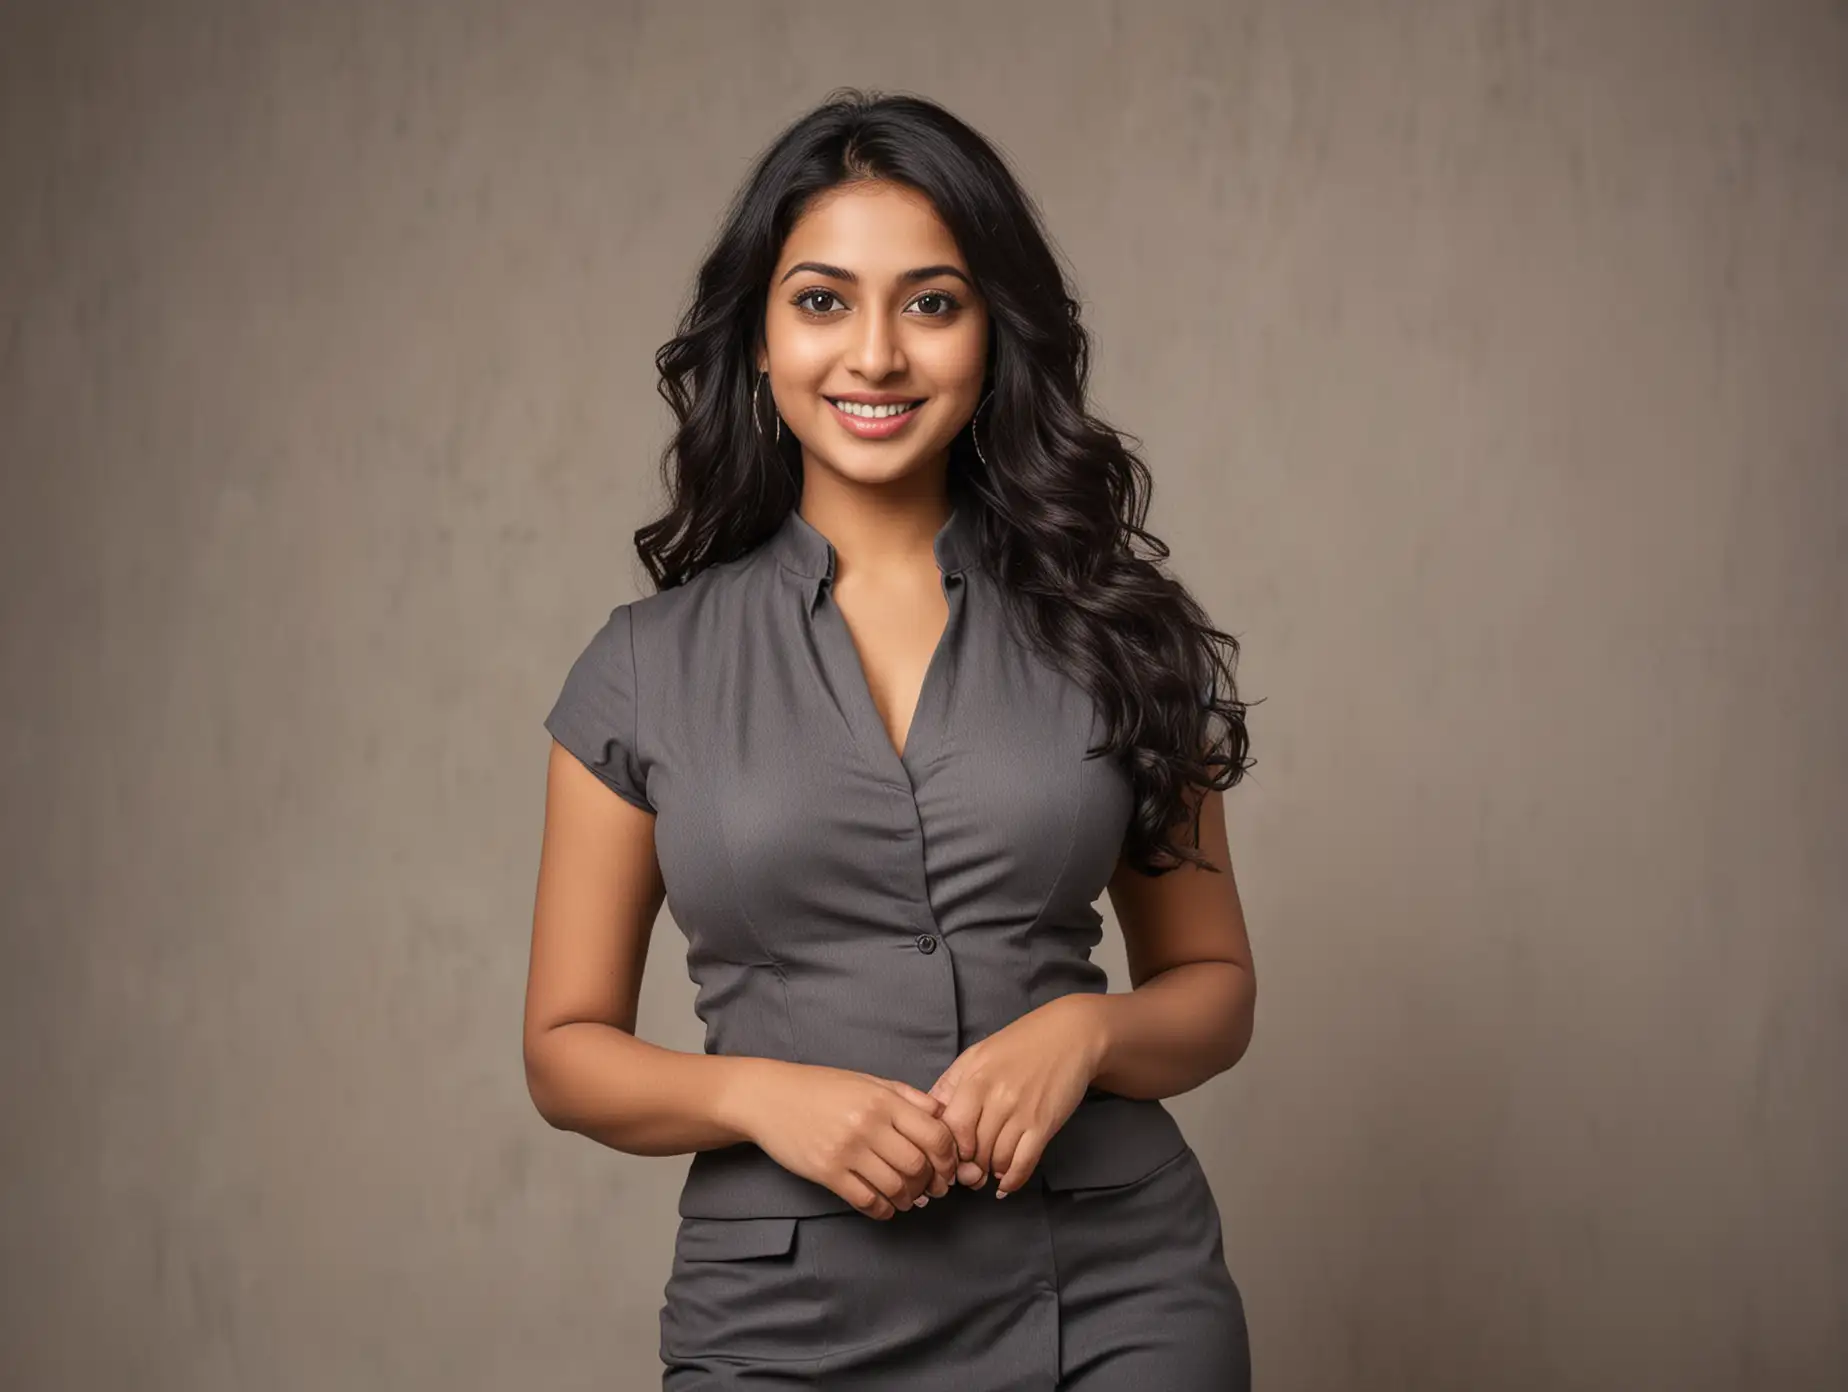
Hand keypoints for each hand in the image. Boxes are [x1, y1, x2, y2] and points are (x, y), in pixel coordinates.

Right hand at [733, 1061, 958, 1219]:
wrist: (770, 1097)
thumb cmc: (822, 1087)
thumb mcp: (868, 1081)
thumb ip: (908, 1097)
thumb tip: (943, 1115)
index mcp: (883, 1099)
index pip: (934, 1135)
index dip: (948, 1158)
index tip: (947, 1167)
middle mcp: (868, 1124)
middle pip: (918, 1165)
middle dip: (931, 1183)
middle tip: (931, 1188)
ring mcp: (846, 1150)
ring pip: (895, 1186)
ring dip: (908, 1199)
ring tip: (908, 1198)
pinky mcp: (826, 1172)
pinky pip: (866, 1200)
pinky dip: (882, 1208)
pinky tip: (885, 1205)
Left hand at [927, 994, 1104, 1196]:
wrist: (1070, 1035)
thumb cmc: (1021, 1043)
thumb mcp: (977, 1055)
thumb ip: (951, 1083)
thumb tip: (929, 1113)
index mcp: (975, 1078)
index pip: (950, 1128)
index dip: (947, 1148)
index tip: (950, 1153)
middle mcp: (996, 1097)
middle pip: (972, 1149)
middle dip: (968, 1165)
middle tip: (969, 1169)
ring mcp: (1021, 1112)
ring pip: (996, 1160)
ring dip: (991, 1171)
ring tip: (990, 1170)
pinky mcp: (1044, 1125)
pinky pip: (1023, 1164)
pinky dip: (1013, 1180)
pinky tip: (1006, 1183)